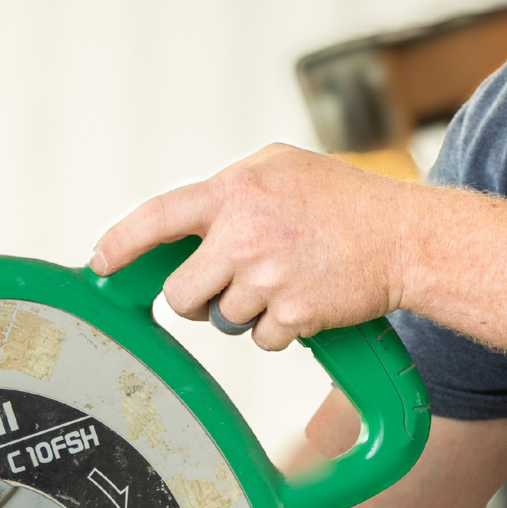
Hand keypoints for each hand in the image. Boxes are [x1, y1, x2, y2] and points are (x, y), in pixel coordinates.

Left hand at [91, 145, 417, 350]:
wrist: (407, 238)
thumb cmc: (346, 200)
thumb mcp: (282, 167)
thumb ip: (231, 188)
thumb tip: (185, 218)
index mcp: (235, 192)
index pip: (156, 217)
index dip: (120, 243)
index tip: (99, 262)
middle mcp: (243, 234)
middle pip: (182, 293)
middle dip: (196, 299)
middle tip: (224, 286)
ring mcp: (267, 277)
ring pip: (223, 320)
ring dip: (247, 311)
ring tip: (287, 280)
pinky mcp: (293, 314)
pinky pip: (263, 339)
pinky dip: (281, 329)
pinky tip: (309, 298)